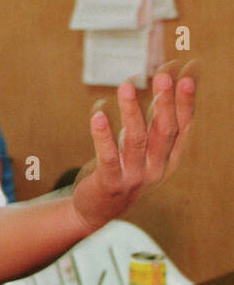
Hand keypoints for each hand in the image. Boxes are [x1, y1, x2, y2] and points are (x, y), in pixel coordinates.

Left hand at [71, 59, 196, 231]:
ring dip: (132, 111)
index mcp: (169, 159)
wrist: (97, 209)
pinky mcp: (109, 183)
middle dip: (165, 103)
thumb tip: (169, 81)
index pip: (183, 126)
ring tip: (126, 85)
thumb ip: (155, 117)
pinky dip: (103, 135)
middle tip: (163, 76)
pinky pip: (108, 157)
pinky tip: (98, 114)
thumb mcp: (145, 147)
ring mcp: (134, 177)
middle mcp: (156, 168)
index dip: (186, 101)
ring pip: (136, 140)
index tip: (188, 75)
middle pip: (165, 132)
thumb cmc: (123, 169)